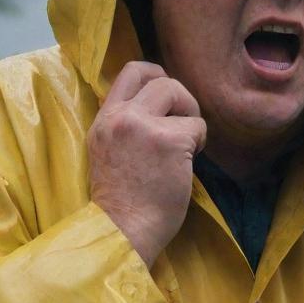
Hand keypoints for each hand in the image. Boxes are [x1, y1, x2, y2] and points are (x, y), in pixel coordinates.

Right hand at [88, 62, 205, 266]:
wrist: (123, 230)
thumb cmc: (122, 202)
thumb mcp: (108, 153)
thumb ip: (125, 127)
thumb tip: (159, 109)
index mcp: (104, 120)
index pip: (129, 72)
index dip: (155, 75)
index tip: (168, 97)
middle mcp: (120, 117)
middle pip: (158, 78)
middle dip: (179, 96)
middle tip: (184, 122)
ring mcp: (144, 126)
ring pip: (177, 93)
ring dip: (190, 118)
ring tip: (185, 148)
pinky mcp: (169, 141)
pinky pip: (197, 126)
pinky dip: (199, 143)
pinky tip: (187, 165)